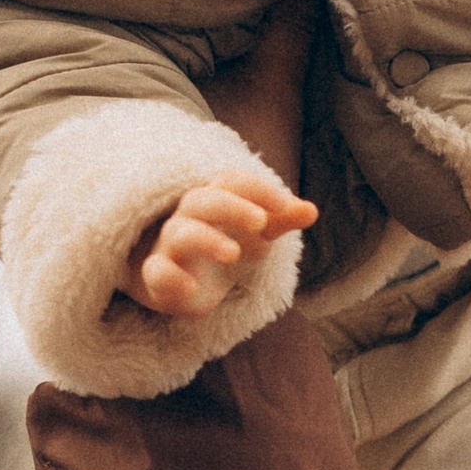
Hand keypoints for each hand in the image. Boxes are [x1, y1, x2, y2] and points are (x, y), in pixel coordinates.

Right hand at [132, 177, 316, 317]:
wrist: (181, 282)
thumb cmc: (221, 246)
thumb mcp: (254, 235)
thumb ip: (279, 221)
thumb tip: (312, 210)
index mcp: (214, 200)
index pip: (231, 182)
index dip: (258, 189)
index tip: (287, 204)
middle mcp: (188, 217)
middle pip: (203, 200)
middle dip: (232, 208)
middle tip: (260, 222)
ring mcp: (170, 245)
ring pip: (181, 233)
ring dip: (207, 240)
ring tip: (233, 254)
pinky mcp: (158, 276)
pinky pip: (158, 271)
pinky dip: (171, 278)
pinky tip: (191, 288)